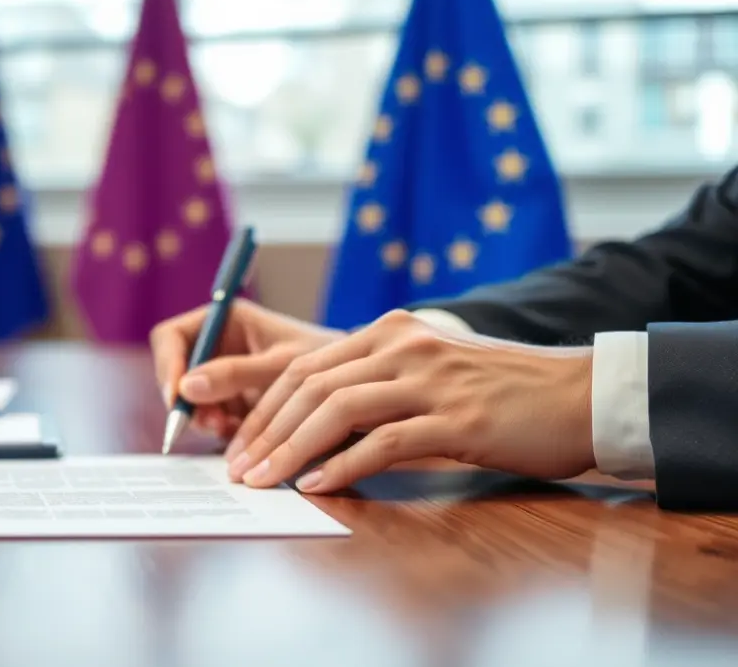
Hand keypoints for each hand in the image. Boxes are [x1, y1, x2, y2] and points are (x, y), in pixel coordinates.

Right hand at [150, 299, 344, 452]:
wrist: (355, 385)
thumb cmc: (327, 360)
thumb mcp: (282, 365)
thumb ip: (236, 373)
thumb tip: (187, 386)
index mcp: (225, 321)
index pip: (172, 337)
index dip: (168, 365)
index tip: (177, 395)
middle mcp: (218, 348)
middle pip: (176, 374)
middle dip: (187, 402)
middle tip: (211, 423)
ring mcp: (223, 378)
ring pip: (191, 403)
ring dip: (205, 420)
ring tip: (229, 430)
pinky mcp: (233, 404)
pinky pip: (211, 421)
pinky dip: (222, 432)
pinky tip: (242, 436)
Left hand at [227, 309, 595, 492]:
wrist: (580, 396)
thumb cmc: (501, 392)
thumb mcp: (428, 372)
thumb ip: (376, 384)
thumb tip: (315, 425)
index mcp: (390, 330)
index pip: (305, 366)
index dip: (263, 406)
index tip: (239, 443)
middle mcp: (403, 345)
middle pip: (310, 385)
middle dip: (265, 430)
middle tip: (238, 469)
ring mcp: (430, 380)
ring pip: (337, 410)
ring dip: (291, 450)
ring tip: (263, 481)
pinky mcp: (457, 420)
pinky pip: (384, 441)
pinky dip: (344, 465)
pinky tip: (318, 486)